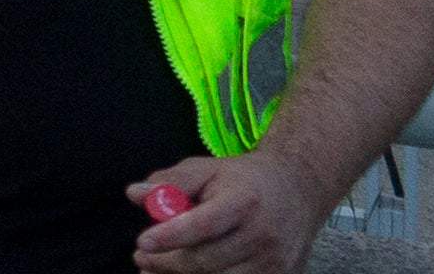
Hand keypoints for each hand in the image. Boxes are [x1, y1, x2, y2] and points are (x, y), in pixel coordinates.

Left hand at [128, 150, 330, 270]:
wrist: (297, 190)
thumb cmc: (242, 180)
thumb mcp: (206, 169)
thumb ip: (170, 181)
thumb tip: (135, 194)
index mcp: (244, 201)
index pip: (204, 224)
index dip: (171, 235)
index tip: (142, 242)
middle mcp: (263, 235)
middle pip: (208, 260)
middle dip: (168, 262)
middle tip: (141, 257)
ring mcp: (275, 262)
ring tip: (152, 270)